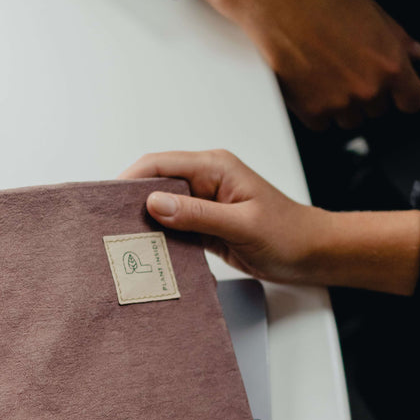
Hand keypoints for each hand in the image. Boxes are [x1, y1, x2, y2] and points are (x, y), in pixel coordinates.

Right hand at [120, 148, 325, 284]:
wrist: (312, 254)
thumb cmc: (288, 234)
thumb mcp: (241, 225)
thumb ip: (198, 214)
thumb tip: (155, 202)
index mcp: (214, 167)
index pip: (160, 165)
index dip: (129, 180)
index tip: (106, 200)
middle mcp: (206, 181)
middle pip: (155, 185)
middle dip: (131, 203)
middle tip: (109, 226)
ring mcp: (204, 204)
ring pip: (162, 209)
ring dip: (145, 224)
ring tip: (122, 243)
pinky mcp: (206, 226)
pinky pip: (175, 228)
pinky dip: (161, 240)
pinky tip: (149, 253)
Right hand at [184, 0, 419, 130]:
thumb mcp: (370, 10)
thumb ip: (397, 39)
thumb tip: (416, 55)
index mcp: (390, 63)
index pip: (413, 100)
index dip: (405, 94)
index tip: (397, 91)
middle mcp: (368, 88)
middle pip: (378, 109)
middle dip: (368, 93)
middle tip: (348, 66)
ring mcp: (338, 103)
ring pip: (350, 119)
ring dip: (343, 104)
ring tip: (326, 73)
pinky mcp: (310, 111)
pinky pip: (322, 123)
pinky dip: (317, 109)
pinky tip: (310, 82)